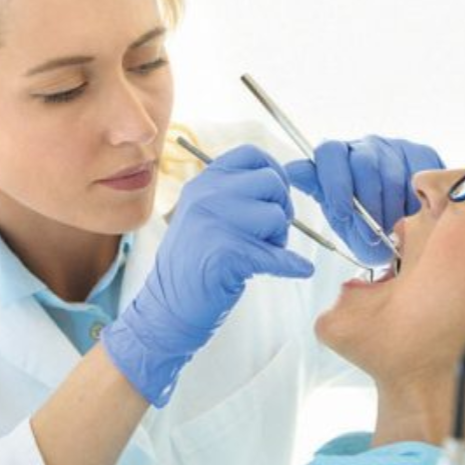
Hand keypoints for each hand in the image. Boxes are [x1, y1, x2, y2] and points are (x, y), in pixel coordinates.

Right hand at [102, 144, 312, 406]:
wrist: (166, 309)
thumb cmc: (192, 266)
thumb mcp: (203, 216)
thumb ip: (232, 194)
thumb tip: (280, 179)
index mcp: (202, 183)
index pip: (252, 154)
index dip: (274, 172)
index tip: (276, 197)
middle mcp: (205, 196)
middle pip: (271, 182)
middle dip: (282, 208)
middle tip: (271, 234)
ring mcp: (213, 222)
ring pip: (276, 216)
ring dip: (280, 239)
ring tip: (261, 255)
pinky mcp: (225, 254)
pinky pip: (275, 254)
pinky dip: (291, 265)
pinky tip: (298, 270)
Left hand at [282, 136, 442, 265]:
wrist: (402, 228)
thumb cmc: (363, 222)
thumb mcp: (338, 216)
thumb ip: (319, 194)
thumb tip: (290, 171)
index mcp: (335, 158)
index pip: (329, 154)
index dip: (335, 184)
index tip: (341, 214)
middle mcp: (361, 146)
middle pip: (363, 164)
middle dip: (367, 204)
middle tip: (371, 233)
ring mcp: (392, 146)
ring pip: (392, 173)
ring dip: (391, 208)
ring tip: (390, 229)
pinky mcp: (419, 152)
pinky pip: (418, 176)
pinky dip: (414, 201)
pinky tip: (409, 214)